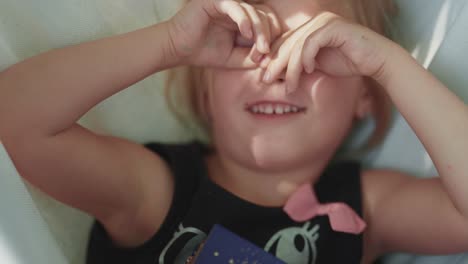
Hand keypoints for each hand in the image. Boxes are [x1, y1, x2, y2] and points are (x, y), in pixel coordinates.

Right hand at [168, 0, 281, 68]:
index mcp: (243, 20)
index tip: (267, 57)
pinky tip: (247, 33)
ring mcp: (227, 3)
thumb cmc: (204, 52)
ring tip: (260, 47)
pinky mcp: (215, 1)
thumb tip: (270, 60)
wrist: (177, 50)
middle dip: (268, 35)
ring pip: (253, 11)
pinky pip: (236, 7)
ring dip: (259, 30)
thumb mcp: (234, 59)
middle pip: (264, 15)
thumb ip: (252, 58)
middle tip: (265, 53)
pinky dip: (244, 19)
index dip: (271, 39)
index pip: (267, 23)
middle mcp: (238, 9)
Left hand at [260, 12, 393, 91]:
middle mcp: (315, 22)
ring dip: (290, 68)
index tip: (260, 73)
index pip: (283, 42)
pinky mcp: (334, 27)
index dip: (270, 57)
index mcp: (309, 28)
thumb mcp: (315, 65)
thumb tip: (273, 73)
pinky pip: (312, 43)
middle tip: (265, 81)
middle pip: (287, 43)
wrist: (376, 61)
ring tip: (288, 86)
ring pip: (297, 45)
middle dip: (274, 64)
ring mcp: (324, 22)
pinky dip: (307, 58)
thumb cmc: (348, 63)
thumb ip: (297, 65)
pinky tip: (307, 71)